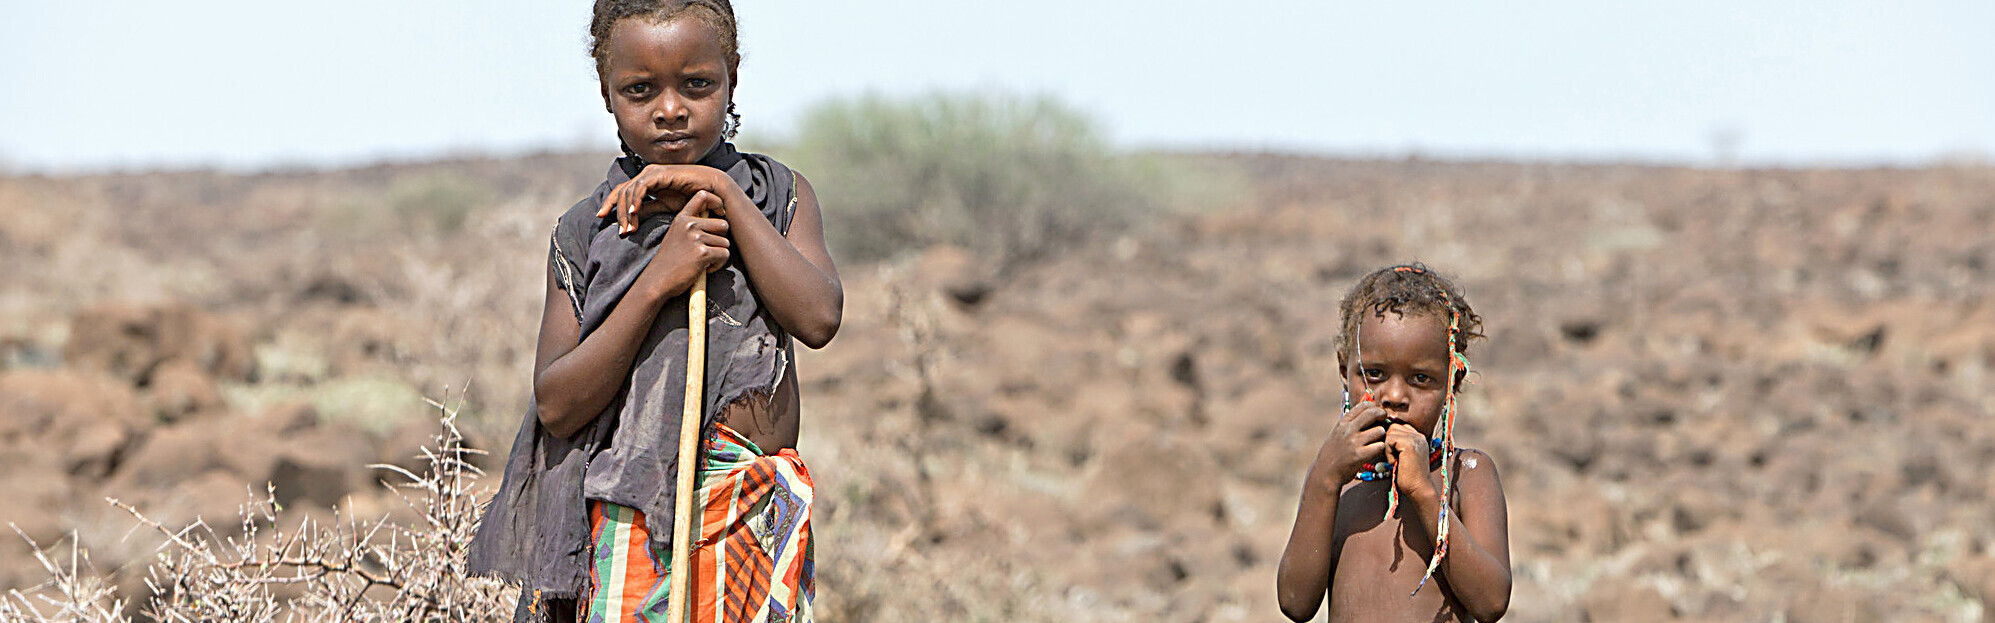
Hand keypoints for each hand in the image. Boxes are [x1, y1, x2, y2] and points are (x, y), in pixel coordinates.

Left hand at [598, 164, 742, 234]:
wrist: (712, 192)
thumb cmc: (691, 199)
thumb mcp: (665, 207)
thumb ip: (647, 209)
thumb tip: (630, 218)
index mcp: (646, 182)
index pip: (621, 191)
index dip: (610, 204)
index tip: (601, 218)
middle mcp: (647, 174)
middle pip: (621, 192)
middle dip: (618, 213)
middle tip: (621, 232)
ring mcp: (653, 172)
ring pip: (629, 190)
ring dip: (626, 210)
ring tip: (628, 228)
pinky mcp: (660, 173)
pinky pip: (641, 186)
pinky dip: (636, 200)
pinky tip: (635, 213)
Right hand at [641, 191, 730, 297]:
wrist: (657, 281)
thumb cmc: (669, 261)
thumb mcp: (676, 235)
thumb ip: (692, 226)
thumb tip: (719, 221)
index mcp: (682, 218)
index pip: (702, 196)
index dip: (717, 202)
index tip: (720, 212)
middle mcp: (689, 225)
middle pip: (723, 224)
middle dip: (720, 239)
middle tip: (707, 251)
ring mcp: (696, 238)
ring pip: (725, 242)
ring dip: (718, 255)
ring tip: (702, 261)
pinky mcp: (703, 253)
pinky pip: (724, 255)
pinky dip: (718, 264)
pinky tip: (703, 268)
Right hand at [1309, 400, 1389, 493]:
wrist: (1325, 472)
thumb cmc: (1334, 452)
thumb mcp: (1338, 432)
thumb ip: (1351, 422)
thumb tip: (1369, 411)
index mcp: (1343, 422)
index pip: (1364, 406)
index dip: (1374, 407)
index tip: (1377, 413)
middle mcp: (1348, 430)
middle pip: (1373, 413)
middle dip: (1382, 415)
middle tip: (1384, 421)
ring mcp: (1354, 442)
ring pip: (1379, 431)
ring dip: (1381, 436)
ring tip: (1376, 441)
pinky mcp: (1360, 455)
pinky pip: (1379, 446)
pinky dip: (1380, 448)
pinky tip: (1375, 451)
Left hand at [1384, 422, 1438, 499]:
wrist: (1418, 488)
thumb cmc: (1408, 476)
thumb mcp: (1403, 455)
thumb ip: (1398, 444)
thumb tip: (1381, 434)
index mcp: (1418, 437)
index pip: (1399, 427)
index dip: (1391, 438)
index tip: (1391, 452)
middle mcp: (1419, 435)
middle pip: (1393, 427)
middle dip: (1388, 441)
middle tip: (1392, 456)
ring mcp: (1416, 438)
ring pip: (1391, 431)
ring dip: (1387, 446)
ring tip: (1394, 459)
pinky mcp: (1410, 444)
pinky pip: (1390, 439)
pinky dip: (1388, 451)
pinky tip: (1394, 462)